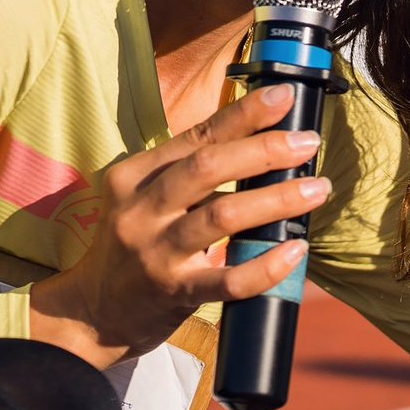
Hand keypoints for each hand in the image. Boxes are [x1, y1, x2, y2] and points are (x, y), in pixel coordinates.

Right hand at [28, 84, 327, 366]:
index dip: (243, 114)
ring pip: (222, 215)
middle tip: (307, 142)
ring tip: (316, 189)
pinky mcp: (174, 293)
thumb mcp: (145, 201)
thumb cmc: (134, 248)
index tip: (283, 96)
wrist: (94, 313)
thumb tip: (262, 144)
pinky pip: (229, 279)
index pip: (195, 137)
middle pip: (207, 167)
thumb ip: (188, 175)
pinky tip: (296, 250)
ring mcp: (156, 253)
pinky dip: (267, 264)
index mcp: (134, 177)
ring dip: (276, 199)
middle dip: (263, 150)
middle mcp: (140, 210)